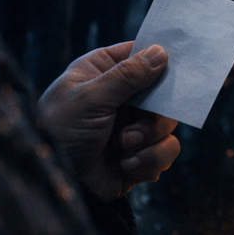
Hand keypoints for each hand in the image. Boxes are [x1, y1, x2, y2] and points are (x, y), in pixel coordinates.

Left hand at [38, 42, 180, 200]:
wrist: (56, 182)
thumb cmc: (59, 132)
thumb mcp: (90, 98)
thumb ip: (127, 75)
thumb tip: (160, 52)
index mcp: (104, 73)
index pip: (142, 56)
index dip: (161, 62)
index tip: (177, 69)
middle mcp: (121, 99)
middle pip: (164, 96)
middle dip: (155, 116)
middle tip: (136, 127)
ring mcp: (131, 128)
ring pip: (168, 127)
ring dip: (150, 141)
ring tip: (124, 148)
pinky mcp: (138, 156)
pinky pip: (164, 155)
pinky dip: (148, 162)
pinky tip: (125, 167)